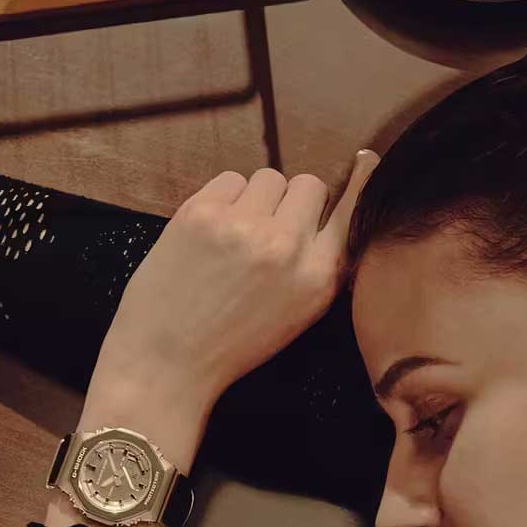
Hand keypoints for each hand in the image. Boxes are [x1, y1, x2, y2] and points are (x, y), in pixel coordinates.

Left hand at [97, 150, 380, 405]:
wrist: (165, 364)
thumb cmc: (229, 346)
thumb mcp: (296, 316)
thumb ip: (318, 267)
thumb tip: (330, 214)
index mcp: (318, 278)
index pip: (354, 210)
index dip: (357, 184)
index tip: (362, 163)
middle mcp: (287, 246)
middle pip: (309, 185)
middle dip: (291, 202)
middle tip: (267, 229)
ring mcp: (244, 225)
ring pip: (269, 177)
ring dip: (256, 198)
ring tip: (235, 234)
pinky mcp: (202, 212)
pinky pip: (230, 179)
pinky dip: (223, 199)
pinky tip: (209, 233)